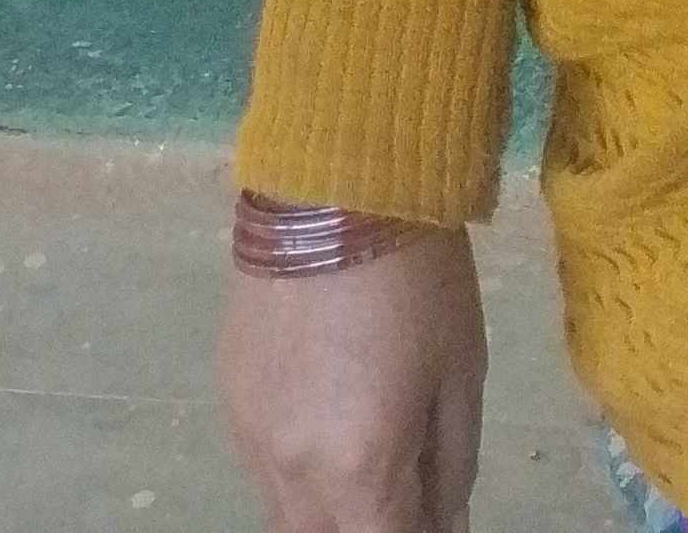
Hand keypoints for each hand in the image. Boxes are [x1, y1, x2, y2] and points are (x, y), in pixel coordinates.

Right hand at [216, 227, 486, 531]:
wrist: (336, 188)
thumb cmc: (420, 277)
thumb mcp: (461, 370)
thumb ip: (452, 464)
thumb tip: (447, 523)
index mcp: (360, 469)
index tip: (436, 517)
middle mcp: (292, 471)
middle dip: (369, 525)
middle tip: (406, 488)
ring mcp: (249, 439)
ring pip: (288, 512)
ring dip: (331, 503)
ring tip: (371, 441)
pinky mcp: (227, 400)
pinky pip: (263, 463)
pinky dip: (300, 461)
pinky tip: (330, 406)